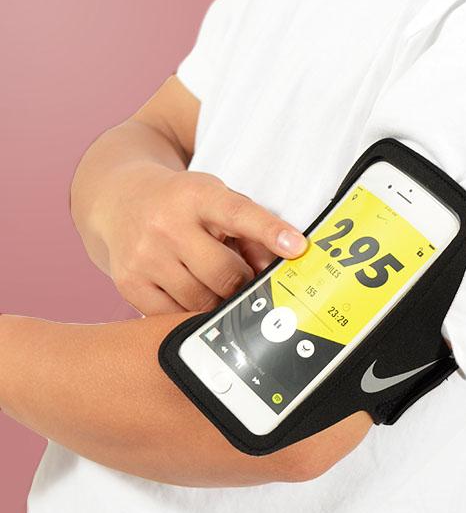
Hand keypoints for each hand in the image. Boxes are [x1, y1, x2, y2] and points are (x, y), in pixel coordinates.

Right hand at [91, 167, 307, 313]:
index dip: (270, 232)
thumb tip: (274, 271)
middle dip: (242, 281)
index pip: (239, 214)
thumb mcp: (216, 200)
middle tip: (242, 277)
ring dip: (217, 299)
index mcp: (196, 196)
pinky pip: (173, 317)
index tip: (298, 248)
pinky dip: (189, 311)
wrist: (120, 199)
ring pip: (202, 300)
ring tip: (211, 280)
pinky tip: (188, 291)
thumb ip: (250, 230)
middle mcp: (166, 224)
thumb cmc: (181, 204)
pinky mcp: (129, 283)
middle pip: (225, 273)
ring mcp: (144, 256)